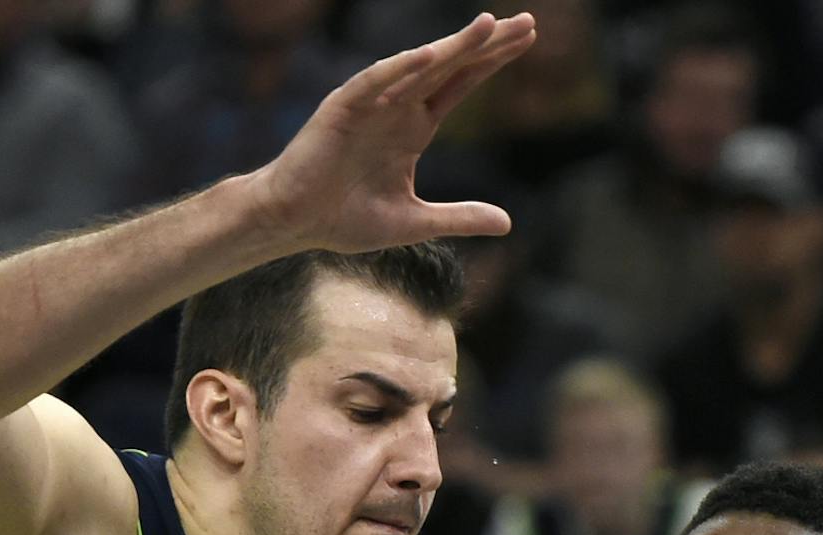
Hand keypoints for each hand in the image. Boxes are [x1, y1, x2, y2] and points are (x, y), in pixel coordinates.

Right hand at [248, 13, 537, 253]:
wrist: (295, 223)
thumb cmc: (345, 219)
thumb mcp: (415, 223)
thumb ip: (459, 217)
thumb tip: (508, 223)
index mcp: (414, 127)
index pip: (461, 84)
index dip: (492, 62)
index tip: (527, 38)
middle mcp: (396, 107)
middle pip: (451, 67)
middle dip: (488, 45)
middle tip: (528, 22)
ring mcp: (371, 104)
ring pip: (419, 67)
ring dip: (453, 47)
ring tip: (488, 25)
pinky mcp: (342, 109)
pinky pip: (375, 83)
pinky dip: (400, 69)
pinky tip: (429, 55)